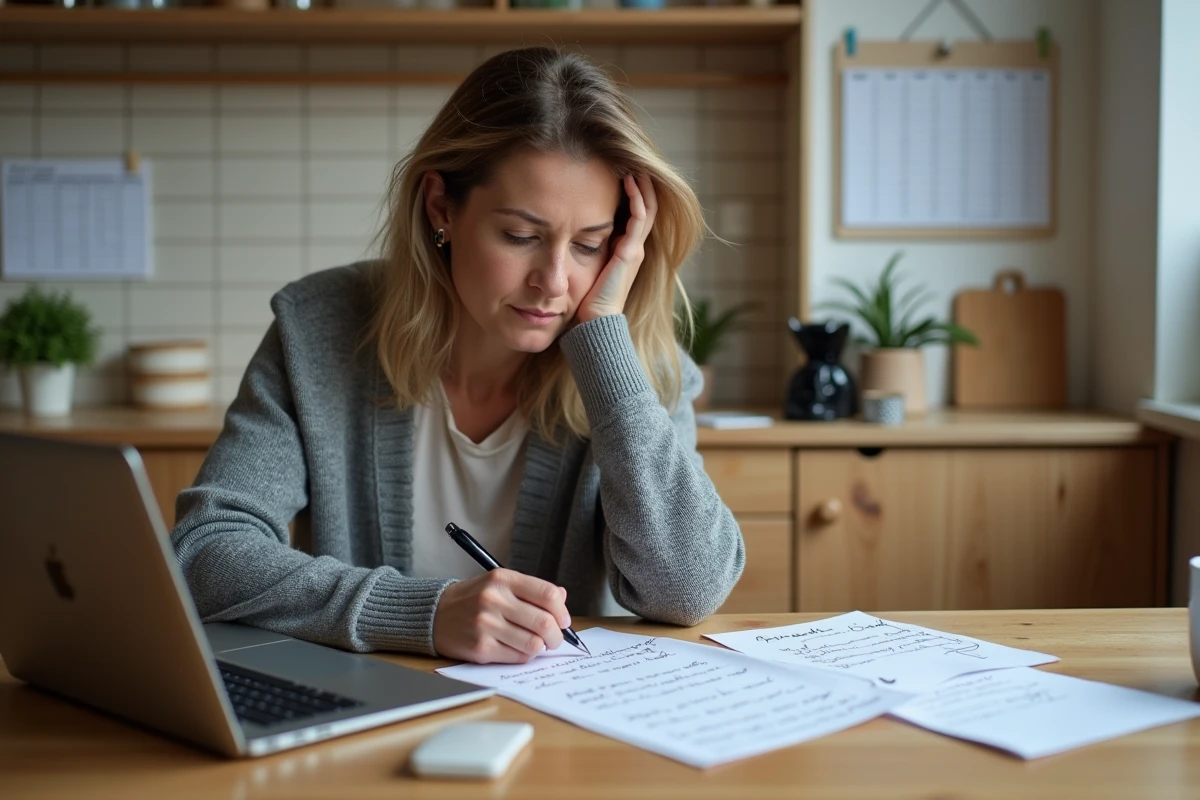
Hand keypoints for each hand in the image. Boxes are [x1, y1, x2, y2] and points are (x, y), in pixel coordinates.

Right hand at [432, 569, 570, 663]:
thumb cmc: (473, 599)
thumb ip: (531, 589)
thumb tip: (562, 598)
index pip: (548, 594)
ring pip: (533, 643)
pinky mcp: (480, 648)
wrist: (435, 614)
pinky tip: (518, 648)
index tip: (563, 620)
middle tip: (555, 639)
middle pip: (544, 622)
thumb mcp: (499, 583)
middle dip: (557, 636)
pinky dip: (524, 655)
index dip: (562, 611)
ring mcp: (486, 625)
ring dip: (541, 647)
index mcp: (502, 579)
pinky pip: (518, 657)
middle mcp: (494, 600)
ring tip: (537, 644)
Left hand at [574, 173, 657, 324]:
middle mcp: (635, 248)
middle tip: (633, 162)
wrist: (594, 320)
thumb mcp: (588, 267)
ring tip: (634, 165)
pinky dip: (636, 198)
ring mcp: (635, 249)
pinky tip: (629, 182)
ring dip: (642, 186)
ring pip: (647, 209)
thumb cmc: (587, 299)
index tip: (623, 173)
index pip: (637, 216)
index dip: (634, 194)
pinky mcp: (630, 251)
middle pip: (647, 208)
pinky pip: (638, 218)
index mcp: (627, 251)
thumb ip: (587, 250)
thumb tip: (570, 231)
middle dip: (642, 185)